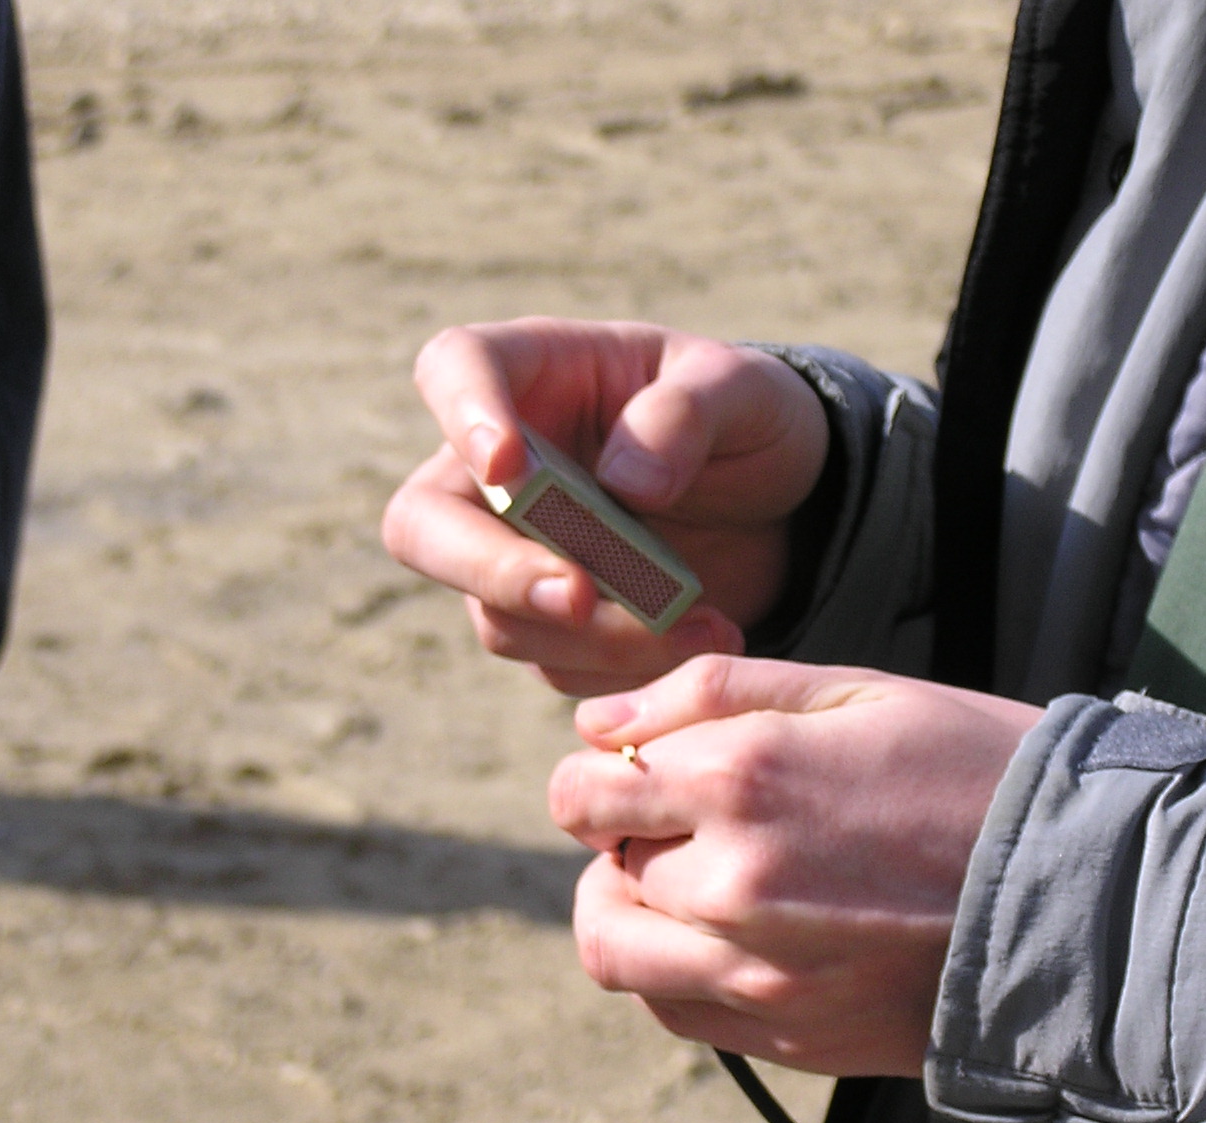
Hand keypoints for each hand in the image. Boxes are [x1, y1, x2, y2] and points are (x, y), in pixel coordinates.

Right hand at [381, 318, 829, 695]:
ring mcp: (514, 556)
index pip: (455, 370)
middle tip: (576, 596)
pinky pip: (557, 666)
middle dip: (492, 571)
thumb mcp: (745, 392)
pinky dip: (624, 668)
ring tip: (698, 624)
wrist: (783, 510)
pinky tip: (700, 639)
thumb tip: (625, 482)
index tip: (507, 466)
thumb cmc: (749, 420)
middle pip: (422, 527)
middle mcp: (500, 471)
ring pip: (498, 617)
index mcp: (535, 375)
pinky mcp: (549, 628)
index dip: (462, 417)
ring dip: (590, 636)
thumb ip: (689, 414)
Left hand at [547, 655, 1044, 1077]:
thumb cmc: (977, 770)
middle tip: (683, 823)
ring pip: (615, 949)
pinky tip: (729, 937)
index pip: (582, 791)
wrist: (1086, 894)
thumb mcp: (855, 689)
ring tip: (691, 885)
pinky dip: (673, 972)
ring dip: (630, 911)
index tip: (640, 772)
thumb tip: (596, 722)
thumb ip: (711, 694)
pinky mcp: (787, 1034)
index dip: (597, 774)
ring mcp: (757, 971)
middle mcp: (731, 883)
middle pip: (599, 865)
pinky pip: (671, 1010)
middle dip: (625, 837)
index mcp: (743, 777)